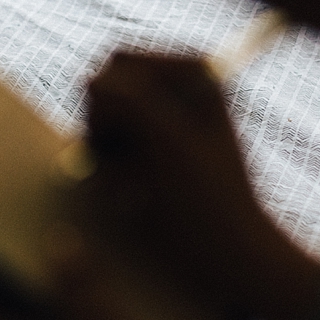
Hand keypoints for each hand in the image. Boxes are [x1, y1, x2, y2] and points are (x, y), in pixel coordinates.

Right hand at [83, 51, 319, 319]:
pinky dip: (113, 177)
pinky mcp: (146, 153)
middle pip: (103, 90)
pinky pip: (104, 152)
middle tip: (138, 169)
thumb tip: (88, 78)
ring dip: (110, 160)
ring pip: (98, 123)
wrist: (231, 258)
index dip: (111, 100)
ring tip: (139, 190)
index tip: (138, 140)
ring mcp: (158, 121)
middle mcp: (176, 88)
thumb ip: (130, 101)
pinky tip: (137, 200)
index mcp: (193, 71)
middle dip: (108, 131)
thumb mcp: (170, 144)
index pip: (119, 62)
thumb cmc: (210, 203)